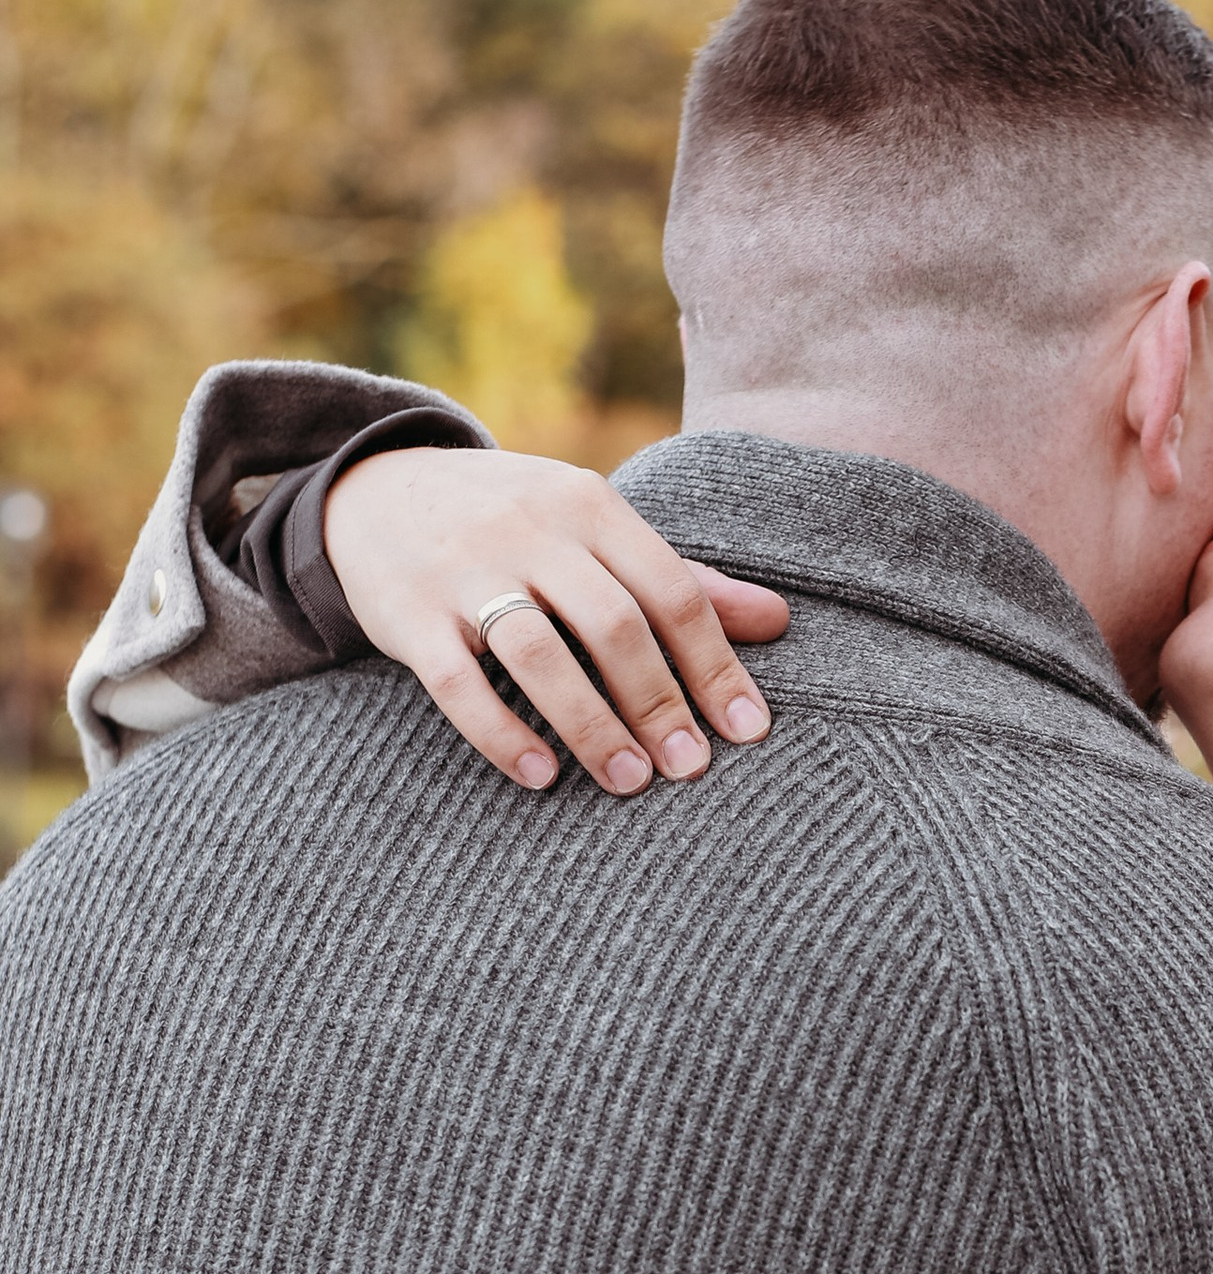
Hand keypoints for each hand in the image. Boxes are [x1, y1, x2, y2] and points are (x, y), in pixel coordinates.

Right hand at [325, 450, 790, 793]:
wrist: (373, 491)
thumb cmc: (513, 524)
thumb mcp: (592, 530)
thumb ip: (680, 578)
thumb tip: (779, 621)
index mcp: (589, 505)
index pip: (670, 590)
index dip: (714, 665)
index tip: (747, 732)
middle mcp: (529, 530)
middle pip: (612, 624)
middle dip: (659, 702)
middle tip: (690, 769)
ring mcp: (464, 571)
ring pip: (539, 653)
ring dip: (591, 725)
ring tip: (630, 781)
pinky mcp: (408, 615)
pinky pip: (458, 682)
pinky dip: (501, 733)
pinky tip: (541, 776)